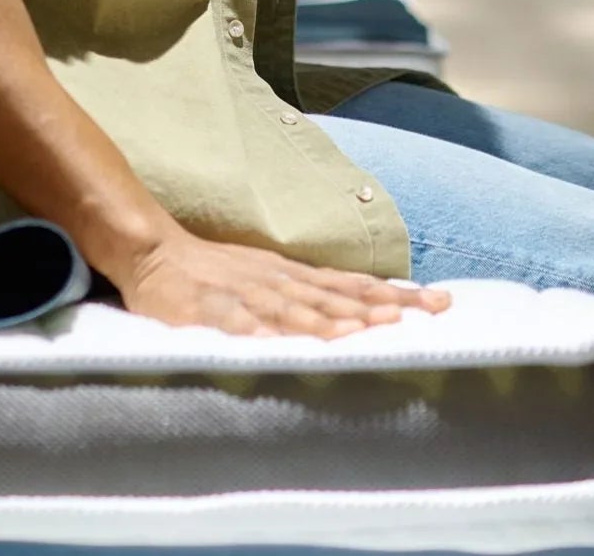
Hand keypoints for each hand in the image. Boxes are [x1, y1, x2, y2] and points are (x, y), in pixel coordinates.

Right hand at [115, 228, 453, 338]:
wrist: (153, 250)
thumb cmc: (215, 272)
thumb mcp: (272, 276)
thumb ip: (312, 296)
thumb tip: (364, 312)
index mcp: (296, 276)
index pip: (357, 285)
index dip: (398, 294)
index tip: (440, 303)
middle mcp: (279, 281)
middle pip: (336, 296)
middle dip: (376, 307)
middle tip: (417, 317)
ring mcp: (245, 293)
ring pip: (294, 308)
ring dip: (329, 319)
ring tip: (364, 330)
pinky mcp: (208, 308)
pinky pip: (236, 322)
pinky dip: (259, 331)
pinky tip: (278, 343)